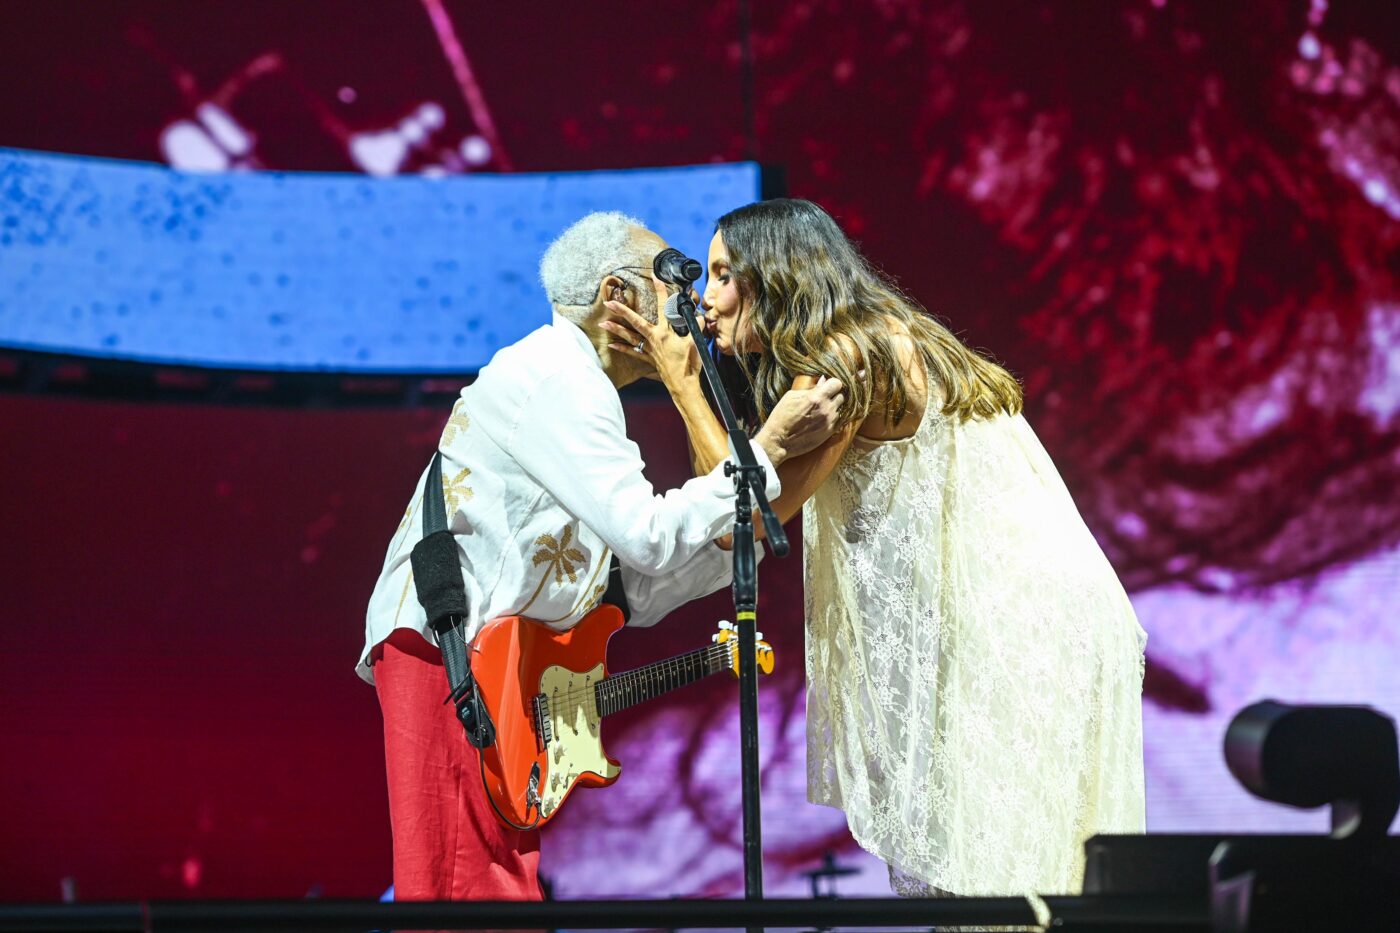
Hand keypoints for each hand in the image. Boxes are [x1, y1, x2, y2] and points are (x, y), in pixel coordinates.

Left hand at [602, 277, 700, 393]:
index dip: (660, 291)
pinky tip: (611, 344)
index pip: (662, 307)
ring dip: (616, 329)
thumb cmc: (689, 364)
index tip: (655, 278)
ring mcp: (649, 349)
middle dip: (622, 311)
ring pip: (630, 336)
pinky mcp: (649, 359)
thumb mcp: (695, 342)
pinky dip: (622, 348)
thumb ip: (696, 326)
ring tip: (603, 323)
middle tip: (609, 302)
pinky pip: (633, 352)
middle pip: (635, 321)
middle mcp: (654, 338)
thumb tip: (698, 317)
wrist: (683, 384)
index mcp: (666, 332)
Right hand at [755, 376, 847, 462]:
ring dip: (834, 407)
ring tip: (823, 409)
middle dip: (834, 395)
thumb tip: (822, 382)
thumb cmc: (782, 417)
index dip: (833, 383)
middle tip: (825, 397)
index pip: (837, 383)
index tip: (828, 386)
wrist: (779, 440)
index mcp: (816, 397)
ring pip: (840, 408)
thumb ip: (809, 389)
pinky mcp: (830, 432)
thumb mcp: (791, 397)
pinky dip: (834, 418)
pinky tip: (824, 418)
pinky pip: (840, 420)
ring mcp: (829, 421)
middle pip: (841, 396)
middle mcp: (826, 409)